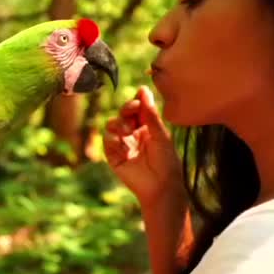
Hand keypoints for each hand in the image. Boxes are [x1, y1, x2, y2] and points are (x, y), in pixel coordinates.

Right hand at [103, 86, 183, 206]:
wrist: (161, 185)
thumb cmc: (166, 160)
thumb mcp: (160, 134)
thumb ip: (150, 113)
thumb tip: (143, 88)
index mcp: (147, 128)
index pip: (137, 109)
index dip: (136, 102)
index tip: (139, 98)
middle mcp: (134, 134)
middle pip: (123, 114)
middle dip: (126, 109)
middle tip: (132, 109)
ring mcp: (123, 145)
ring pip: (112, 125)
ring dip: (118, 123)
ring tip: (127, 131)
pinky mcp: (114, 156)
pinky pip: (107, 141)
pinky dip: (113, 139)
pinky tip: (123, 145)